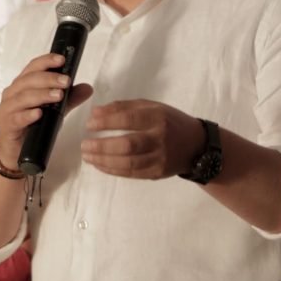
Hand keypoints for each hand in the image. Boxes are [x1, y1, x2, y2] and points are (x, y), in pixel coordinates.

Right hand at [0, 53, 92, 166]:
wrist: (17, 152)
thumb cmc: (33, 126)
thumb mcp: (55, 111)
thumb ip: (69, 98)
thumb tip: (88, 88)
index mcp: (22, 85)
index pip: (33, 67)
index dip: (46, 61)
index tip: (62, 59)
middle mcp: (12, 94)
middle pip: (29, 80)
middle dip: (49, 78)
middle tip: (66, 81)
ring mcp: (8, 109)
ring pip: (23, 97)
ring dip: (42, 94)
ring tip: (58, 95)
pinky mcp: (7, 126)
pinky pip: (16, 118)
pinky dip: (28, 115)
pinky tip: (38, 114)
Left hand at [80, 100, 204, 178]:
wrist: (196, 146)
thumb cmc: (170, 121)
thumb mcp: (152, 106)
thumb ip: (124, 107)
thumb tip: (96, 113)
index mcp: (158, 117)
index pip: (129, 119)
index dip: (106, 122)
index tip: (89, 124)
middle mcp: (160, 138)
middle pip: (127, 145)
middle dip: (102, 146)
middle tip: (84, 145)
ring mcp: (159, 158)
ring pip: (127, 163)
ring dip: (103, 160)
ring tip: (88, 156)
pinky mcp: (156, 173)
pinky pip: (131, 174)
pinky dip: (112, 170)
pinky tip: (100, 164)